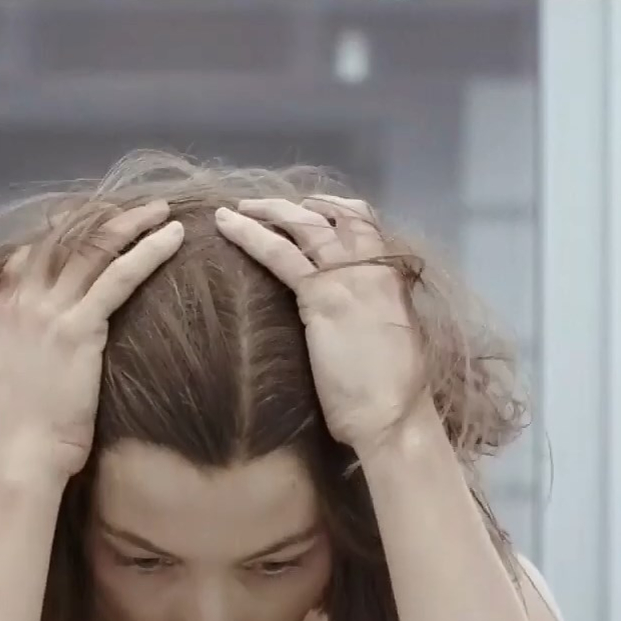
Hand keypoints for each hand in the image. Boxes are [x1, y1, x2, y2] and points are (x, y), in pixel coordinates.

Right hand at [0, 201, 182, 479]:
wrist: (18, 456)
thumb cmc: (22, 428)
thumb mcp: (15, 371)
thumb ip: (30, 342)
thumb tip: (56, 340)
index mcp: (3, 308)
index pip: (33, 250)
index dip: (67, 229)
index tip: (96, 220)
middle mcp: (22, 299)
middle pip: (66, 238)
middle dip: (103, 216)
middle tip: (138, 208)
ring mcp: (48, 311)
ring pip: (95, 248)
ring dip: (132, 223)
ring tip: (163, 211)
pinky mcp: (78, 328)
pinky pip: (119, 275)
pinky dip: (148, 251)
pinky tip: (173, 237)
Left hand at [214, 196, 428, 453]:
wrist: (394, 416)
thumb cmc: (393, 392)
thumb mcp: (388, 337)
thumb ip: (369, 311)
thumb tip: (350, 311)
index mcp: (391, 276)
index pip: (364, 221)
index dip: (334, 208)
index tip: (310, 208)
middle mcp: (372, 267)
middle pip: (333, 214)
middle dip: (296, 205)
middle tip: (263, 205)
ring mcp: (348, 277)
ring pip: (304, 225)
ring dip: (268, 210)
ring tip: (236, 208)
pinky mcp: (321, 296)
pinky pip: (280, 253)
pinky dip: (250, 234)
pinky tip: (226, 225)